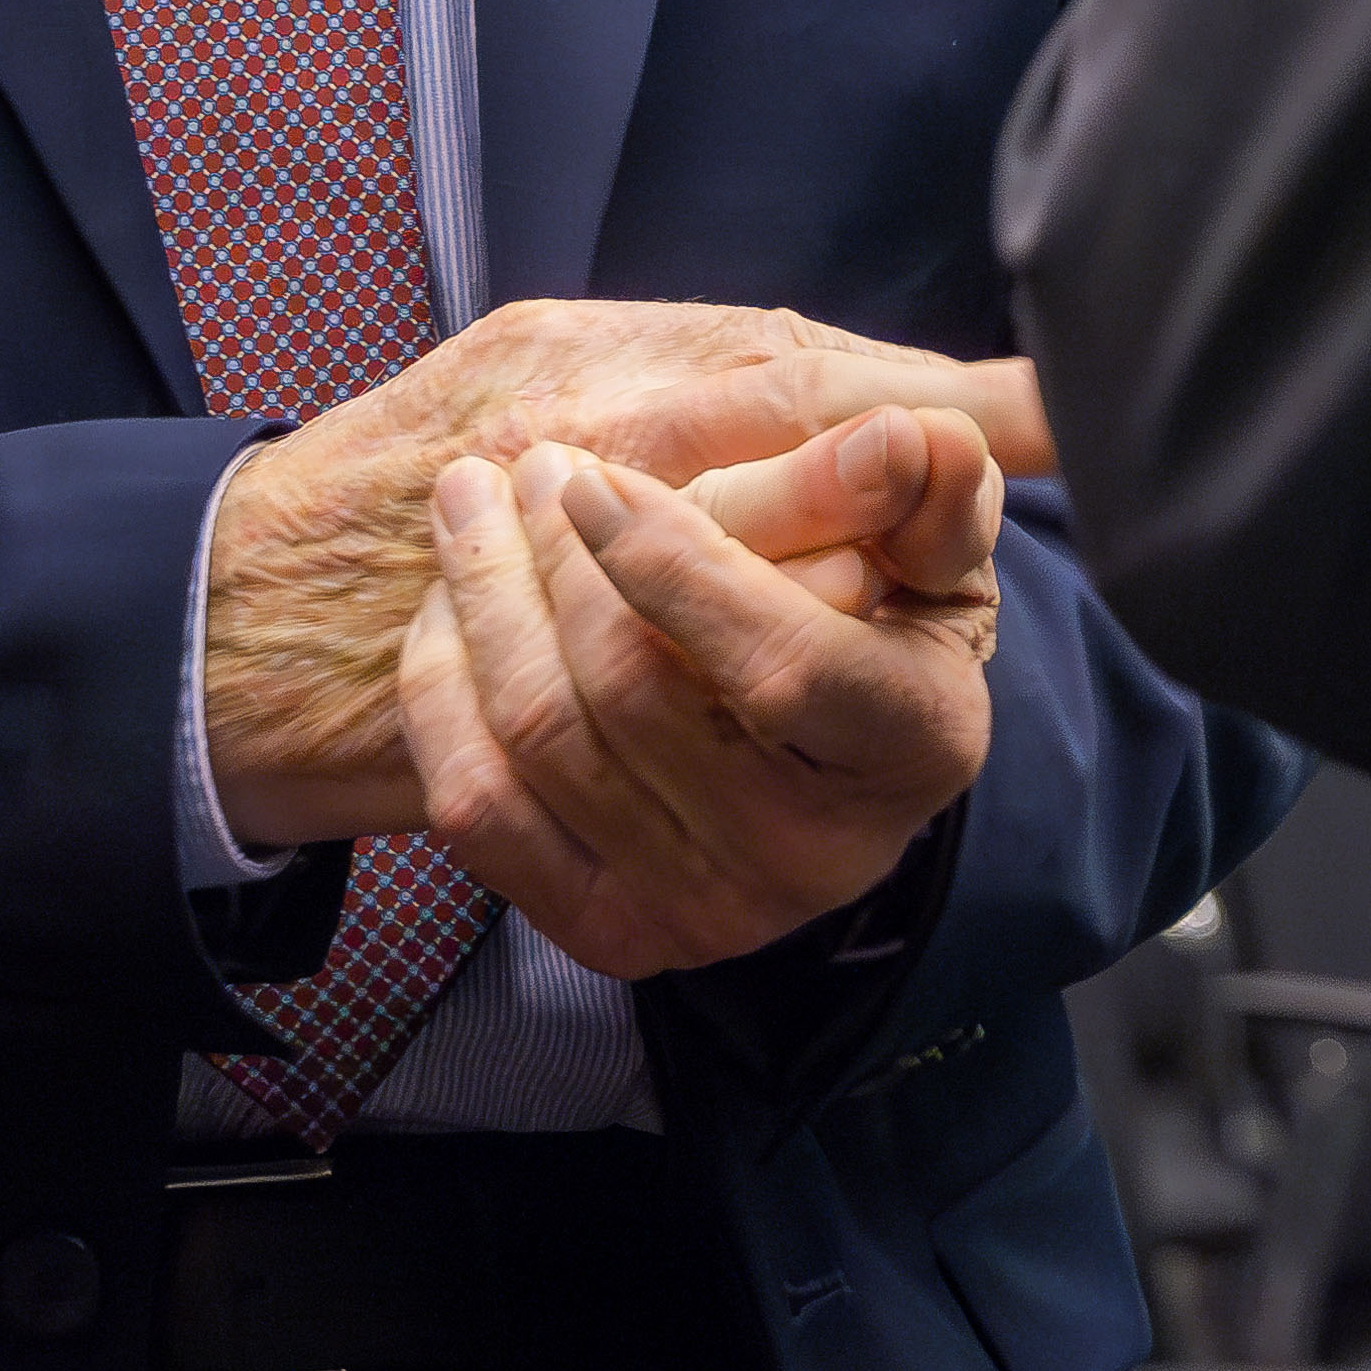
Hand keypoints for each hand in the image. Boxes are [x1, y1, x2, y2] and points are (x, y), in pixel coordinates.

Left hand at [392, 408, 1006, 980]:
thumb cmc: (878, 615)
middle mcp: (816, 858)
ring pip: (542, 735)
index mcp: (914, 747)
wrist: (821, 758)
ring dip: (486, 597)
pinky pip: (478, 806)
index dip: (674, 566)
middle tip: (531, 463)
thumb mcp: (927, 544)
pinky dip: (444, 686)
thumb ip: (925, 488)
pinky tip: (455, 604)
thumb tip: (908, 438)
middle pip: (631, 691)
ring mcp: (706, 911)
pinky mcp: (608, 932)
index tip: (592, 480)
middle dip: (555, 558)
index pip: (783, 668)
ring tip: (475, 500)